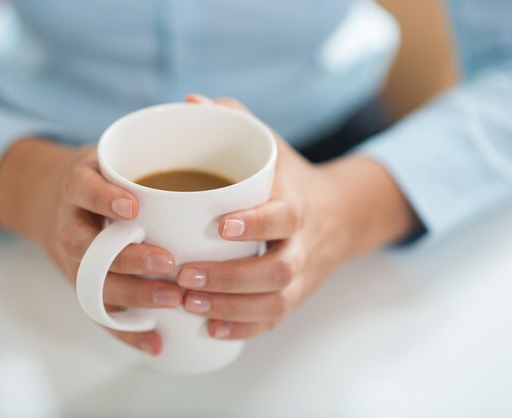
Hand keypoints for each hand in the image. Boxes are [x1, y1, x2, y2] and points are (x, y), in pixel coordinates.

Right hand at [0, 137, 182, 354]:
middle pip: (87, 248)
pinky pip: (101, 315)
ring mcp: (75, 261)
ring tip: (175, 304)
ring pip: (95, 286)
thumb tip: (202, 101)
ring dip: (134, 298)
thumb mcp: (115, 148)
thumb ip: (153, 132)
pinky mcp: (85, 287)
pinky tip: (159, 343)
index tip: (134, 206)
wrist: (58, 201)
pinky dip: (128, 332)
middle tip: (170, 265)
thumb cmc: (104, 174)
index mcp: (78, 185)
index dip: (102, 197)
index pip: (80, 188)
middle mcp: (70, 224)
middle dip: (128, 259)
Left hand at [179, 95, 418, 338]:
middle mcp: (303, 244)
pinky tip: (209, 329)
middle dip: (230, 278)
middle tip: (185, 275)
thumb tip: (190, 102)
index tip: (220, 226)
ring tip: (187, 303)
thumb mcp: (271, 145)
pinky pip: (273, 321)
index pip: (284, 217)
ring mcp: (302, 276)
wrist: (340, 215)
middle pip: (276, 270)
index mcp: (297, 204)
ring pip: (273, 302)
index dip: (256, 224)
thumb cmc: (291, 178)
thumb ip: (235, 121)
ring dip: (230, 308)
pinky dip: (243, 329)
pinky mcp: (296, 297)